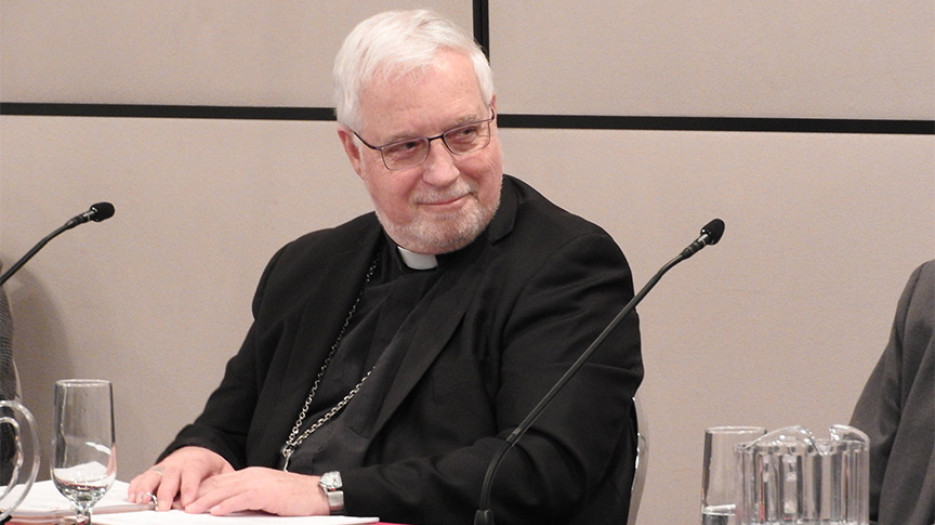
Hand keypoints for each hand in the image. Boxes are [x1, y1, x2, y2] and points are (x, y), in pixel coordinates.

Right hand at [127, 446, 233, 510]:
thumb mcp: (222, 471)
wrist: (198, 452)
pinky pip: (141, 477)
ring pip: (153, 476)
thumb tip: (229, 496)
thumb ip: (223, 483)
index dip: (189, 488)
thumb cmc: (209, 465)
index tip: (188, 502)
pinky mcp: (154, 472)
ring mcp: (164, 467)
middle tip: (164, 507)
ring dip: (146, 489)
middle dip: (166, 493)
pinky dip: (135, 487)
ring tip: (142, 501)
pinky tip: (133, 497)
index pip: (192, 473)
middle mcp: (178, 464)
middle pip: (170, 477)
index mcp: (196, 462)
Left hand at [182, 467, 329, 515]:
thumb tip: (226, 508)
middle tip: (180, 505)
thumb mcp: (266, 495)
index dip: (201, 491)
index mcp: (251, 475)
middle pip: (218, 485)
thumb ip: (247, 498)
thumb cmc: (294, 498)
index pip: (220, 482)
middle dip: (197, 495)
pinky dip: (227, 505)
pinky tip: (215, 512)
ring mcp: (259, 483)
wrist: (317, 494)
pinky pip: (242, 499)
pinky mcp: (267, 493)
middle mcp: (252, 476)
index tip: (185, 500)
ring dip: (206, 501)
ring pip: (226, 491)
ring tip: (190, 511)